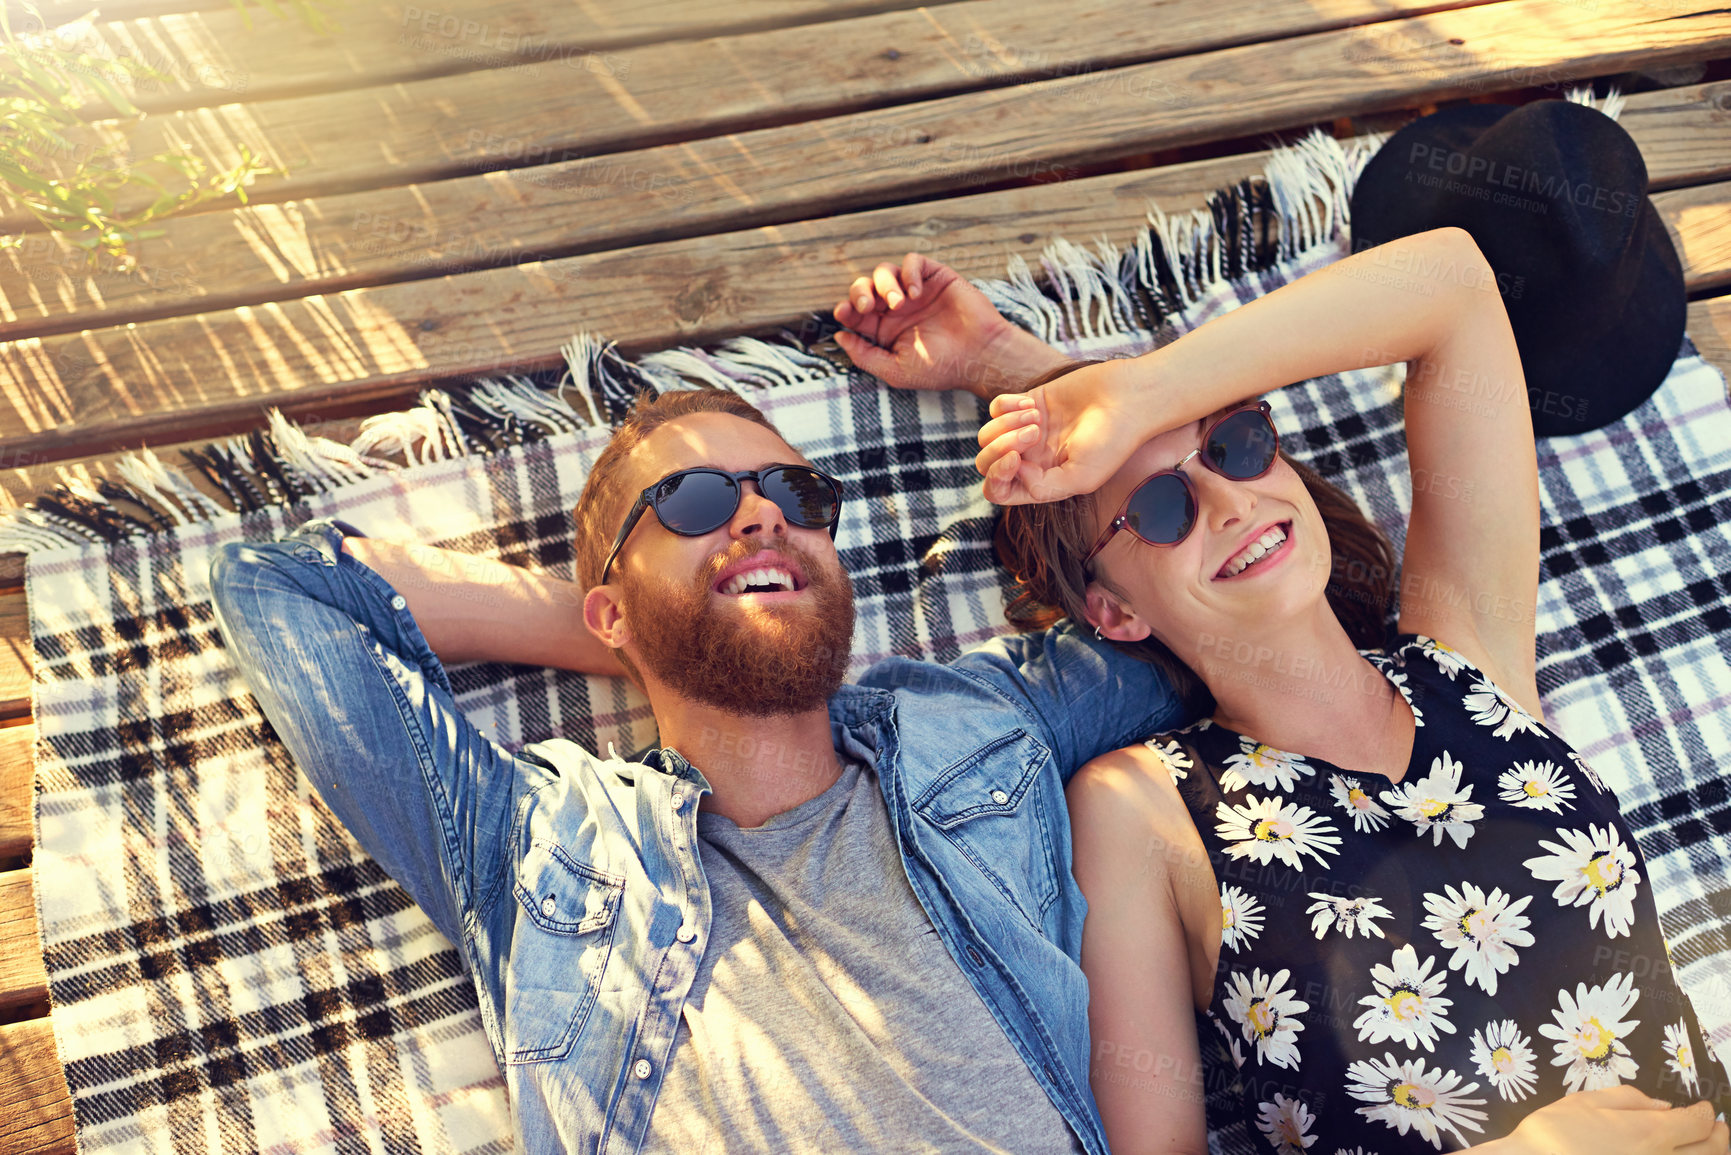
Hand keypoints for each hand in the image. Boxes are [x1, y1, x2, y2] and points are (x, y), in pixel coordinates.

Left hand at [831, 252, 1064, 396]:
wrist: (979, 356)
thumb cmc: (941, 369)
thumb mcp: (895, 370)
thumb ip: (864, 355)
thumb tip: (839, 336)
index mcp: (885, 330)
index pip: (855, 313)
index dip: (846, 309)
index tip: (844, 313)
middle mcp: (897, 309)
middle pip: (864, 288)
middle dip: (859, 293)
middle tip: (867, 307)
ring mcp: (915, 292)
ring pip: (884, 272)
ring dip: (884, 284)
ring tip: (898, 303)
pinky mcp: (935, 277)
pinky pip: (912, 262)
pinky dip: (908, 272)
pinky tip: (915, 292)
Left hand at [974, 359, 1151, 504]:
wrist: (1127, 398)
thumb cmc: (1112, 441)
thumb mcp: (1081, 478)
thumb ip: (1042, 488)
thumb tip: (1013, 470)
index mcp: (1041, 482)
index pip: (999, 491)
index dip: (997, 478)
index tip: (1017, 458)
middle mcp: (1030, 459)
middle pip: (987, 463)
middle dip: (1001, 447)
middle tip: (1034, 433)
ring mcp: (1026, 431)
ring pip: (987, 434)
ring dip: (1007, 424)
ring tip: (1036, 417)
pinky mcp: (1027, 403)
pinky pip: (996, 407)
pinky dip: (1008, 405)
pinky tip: (1034, 405)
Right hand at [1496, 1087, 1727, 1154]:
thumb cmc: (1554, 1133)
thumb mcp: (1585, 1102)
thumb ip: (1628, 1099)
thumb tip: (1662, 1106)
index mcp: (1650, 1132)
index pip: (1697, 1123)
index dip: (1705, 1113)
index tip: (1704, 1109)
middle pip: (1711, 1152)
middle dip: (1720, 1138)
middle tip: (1720, 1129)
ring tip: (1709, 1149)